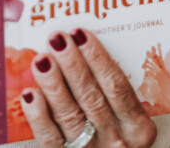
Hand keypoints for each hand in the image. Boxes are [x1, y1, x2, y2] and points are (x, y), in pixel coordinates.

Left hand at [20, 29, 156, 147]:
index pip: (117, 86)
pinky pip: (51, 139)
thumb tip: (79, 48)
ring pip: (70, 115)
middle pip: (92, 97)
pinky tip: (30, 94)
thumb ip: (112, 93)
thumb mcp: (128, 120)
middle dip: (72, 64)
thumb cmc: (117, 138)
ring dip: (53, 85)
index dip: (97, 58)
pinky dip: (39, 116)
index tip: (79, 33)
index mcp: (138, 126)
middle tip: (57, 39)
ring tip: (41, 60)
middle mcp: (118, 140)